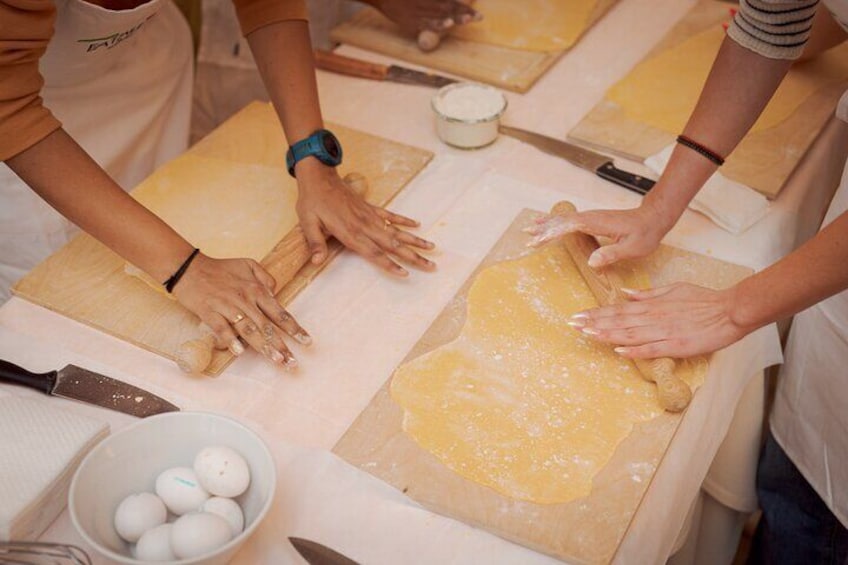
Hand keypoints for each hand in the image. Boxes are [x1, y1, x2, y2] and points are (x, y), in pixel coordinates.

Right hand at [173, 254, 310, 368]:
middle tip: (292, 363)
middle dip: (282, 345)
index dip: (294, 328)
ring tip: (276, 360)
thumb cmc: (220, 268)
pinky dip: (230, 339)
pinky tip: (239, 352)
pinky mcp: (210, 312)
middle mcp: (245, 300)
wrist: (189, 268)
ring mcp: (227, 306)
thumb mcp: (248, 264)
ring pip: (249, 330)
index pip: (279, 312)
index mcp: (256, 290)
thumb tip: (275, 292)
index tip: (306, 341)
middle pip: (267, 326)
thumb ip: (265, 278)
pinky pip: (221, 328)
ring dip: (263, 346)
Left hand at [295, 160, 435, 275]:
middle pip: (393, 245)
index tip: (406, 273)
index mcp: (350, 232)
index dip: (390, 264)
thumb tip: (316, 262)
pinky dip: (404, 220)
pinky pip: (391, 215)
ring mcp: (370, 216)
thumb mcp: (307, 223)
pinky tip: (417, 225)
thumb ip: (315, 243)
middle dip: (413, 256)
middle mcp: (364, 225)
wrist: (318, 175)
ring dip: (415, 240)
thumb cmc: (312, 200)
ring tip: (432, 247)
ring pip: (397, 231)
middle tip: (431, 265)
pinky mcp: (370, 207)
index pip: (374, 253)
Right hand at [376, 0, 479, 34]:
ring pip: (441, 14)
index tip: (477, 11)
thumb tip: (448, 6)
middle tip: (479, 18)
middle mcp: (427, 1)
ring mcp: (419, 11)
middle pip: (450, 6)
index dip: (465, 3)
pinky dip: (438, 25)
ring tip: (469, 19)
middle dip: (465, 12)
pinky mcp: (411, 21)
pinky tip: (448, 26)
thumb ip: (437, 1)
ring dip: (456, 17)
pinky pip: (426, 24)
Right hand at [526, 203, 673, 267]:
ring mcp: (590, 217)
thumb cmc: (645, 233)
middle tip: (526, 238)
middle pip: (561, 221)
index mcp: (596, 223)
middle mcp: (590, 217)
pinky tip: (548, 223)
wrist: (653, 217)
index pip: (568, 226)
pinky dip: (555, 223)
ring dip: (546, 225)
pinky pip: (569, 220)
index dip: (551, 233)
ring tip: (529, 230)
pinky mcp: (592, 220)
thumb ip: (612, 254)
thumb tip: (591, 261)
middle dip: (543, 229)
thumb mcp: (633, 248)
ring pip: (563, 219)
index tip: (538, 240)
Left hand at [568, 283, 752, 357]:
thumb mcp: (673, 290)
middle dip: (594, 322)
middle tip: (573, 325)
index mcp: (652, 305)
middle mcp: (654, 317)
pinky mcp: (677, 345)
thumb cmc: (703, 299)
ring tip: (587, 334)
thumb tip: (625, 293)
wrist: (730, 310)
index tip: (578, 315)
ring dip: (607, 334)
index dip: (596, 313)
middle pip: (618, 320)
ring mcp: (664, 332)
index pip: (618, 309)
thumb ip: (647, 294)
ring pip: (630, 333)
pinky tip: (618, 351)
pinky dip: (634, 350)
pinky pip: (651, 349)